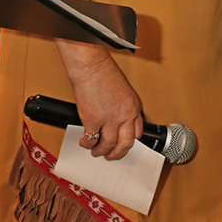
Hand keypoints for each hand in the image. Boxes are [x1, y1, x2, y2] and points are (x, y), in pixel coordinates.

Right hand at [57, 42, 143, 159]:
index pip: (137, 132)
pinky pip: (91, 140)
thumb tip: (116, 121)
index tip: (123, 144)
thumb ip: (122, 107)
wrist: (91, 65)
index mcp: (133, 106)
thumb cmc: (103, 72)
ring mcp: (109, 119)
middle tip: (111, 156)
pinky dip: (87, 144)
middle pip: (125, 144)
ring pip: (108, 146)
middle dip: (118, 154)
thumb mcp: (122, 91)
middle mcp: (125, 115)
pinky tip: (84, 142)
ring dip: (100, 152)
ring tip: (95, 151)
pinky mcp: (93, 120)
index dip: (129, 141)